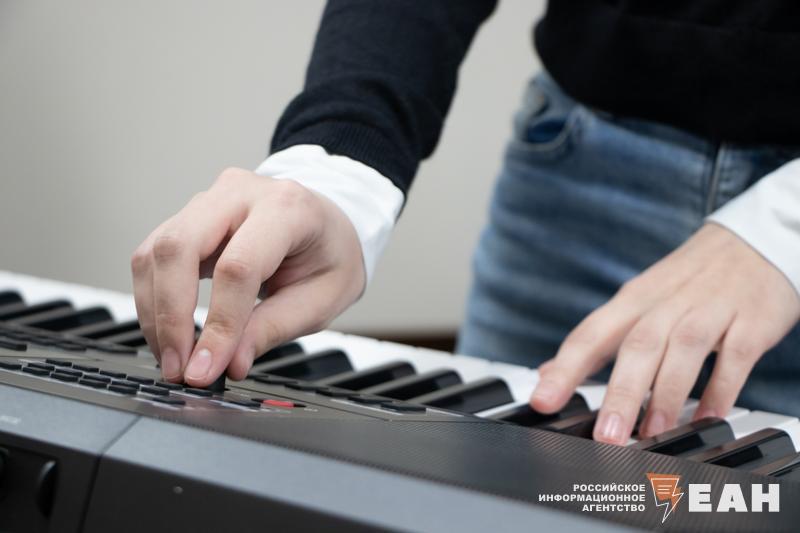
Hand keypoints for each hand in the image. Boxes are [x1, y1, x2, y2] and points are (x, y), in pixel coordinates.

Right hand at [131, 168, 364, 385]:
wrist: (327, 222)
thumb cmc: (330, 254)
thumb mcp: (323, 299)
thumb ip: (274, 327)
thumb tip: (230, 362)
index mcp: (287, 208)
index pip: (238, 267)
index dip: (219, 323)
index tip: (206, 369)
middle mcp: (241, 193)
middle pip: (179, 246)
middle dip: (170, 315)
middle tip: (178, 367)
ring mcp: (209, 200)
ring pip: (156, 251)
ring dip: (155, 312)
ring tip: (174, 359)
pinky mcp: (188, 217)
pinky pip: (154, 255)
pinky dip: (154, 299)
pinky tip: (170, 333)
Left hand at [530, 223, 799, 444]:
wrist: (754, 242)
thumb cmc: (687, 281)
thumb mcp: (637, 301)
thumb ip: (595, 340)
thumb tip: (548, 373)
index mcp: (632, 300)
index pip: (590, 334)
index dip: (565, 369)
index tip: (543, 401)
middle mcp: (667, 304)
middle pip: (637, 346)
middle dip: (620, 393)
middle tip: (606, 435)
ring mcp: (710, 310)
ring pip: (683, 350)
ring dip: (667, 395)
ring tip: (652, 434)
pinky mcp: (751, 320)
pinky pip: (734, 357)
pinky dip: (722, 389)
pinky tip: (709, 418)